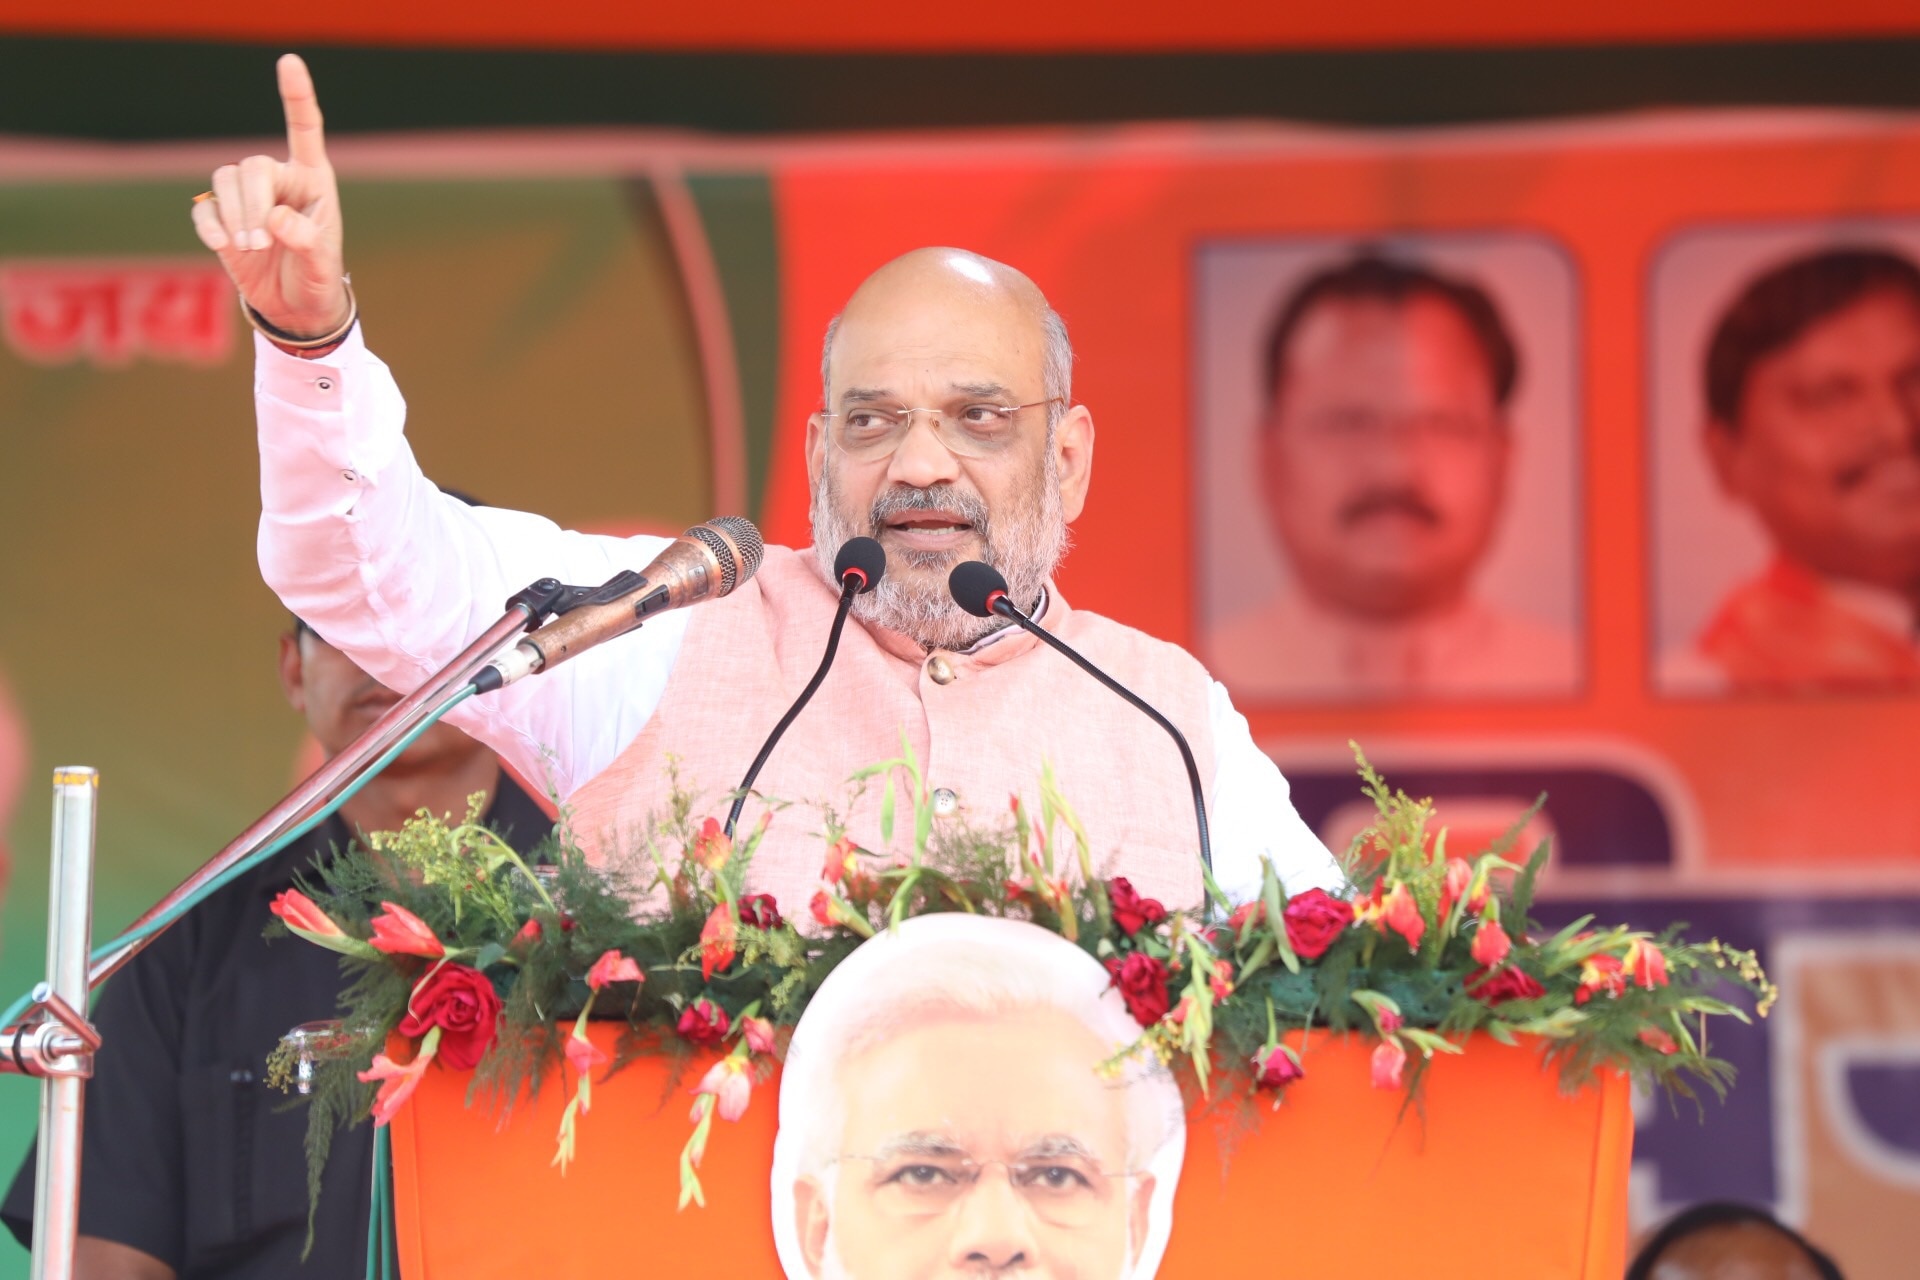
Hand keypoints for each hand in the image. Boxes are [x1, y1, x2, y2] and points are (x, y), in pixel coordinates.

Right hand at [190, 54, 347, 339]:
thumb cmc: (318, 280)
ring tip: (247, 247)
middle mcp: (280, 181)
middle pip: (252, 166)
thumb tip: (277, 222)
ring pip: (225, 179)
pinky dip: (209, 225)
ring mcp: (248, 199)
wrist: (296, 309)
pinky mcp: (222, 218)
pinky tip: (221, 246)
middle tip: (259, 242)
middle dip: (250, 203)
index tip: (288, 61)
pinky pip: (204, 206)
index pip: (305, 131)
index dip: (296, 95)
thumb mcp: (322, 267)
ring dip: (232, 213)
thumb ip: (306, 243)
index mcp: (314, 181)